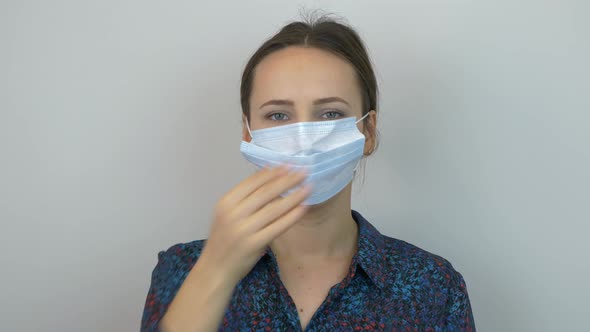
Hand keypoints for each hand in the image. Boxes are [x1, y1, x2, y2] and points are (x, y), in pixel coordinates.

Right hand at [198, 165, 310, 283]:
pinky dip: (292, 215)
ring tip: (308, 187)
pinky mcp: (254, 243)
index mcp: (226, 202)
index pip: (253, 181)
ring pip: (274, 208)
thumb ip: (244, 198)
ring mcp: (244, 229)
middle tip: (304, 171)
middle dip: (287, 180)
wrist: (215, 269)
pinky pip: (278, 226)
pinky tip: (303, 208)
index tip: (289, 164)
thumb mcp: (226, 214)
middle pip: (266, 192)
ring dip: (294, 196)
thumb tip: (269, 177)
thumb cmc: (224, 239)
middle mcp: (234, 213)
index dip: (273, 172)